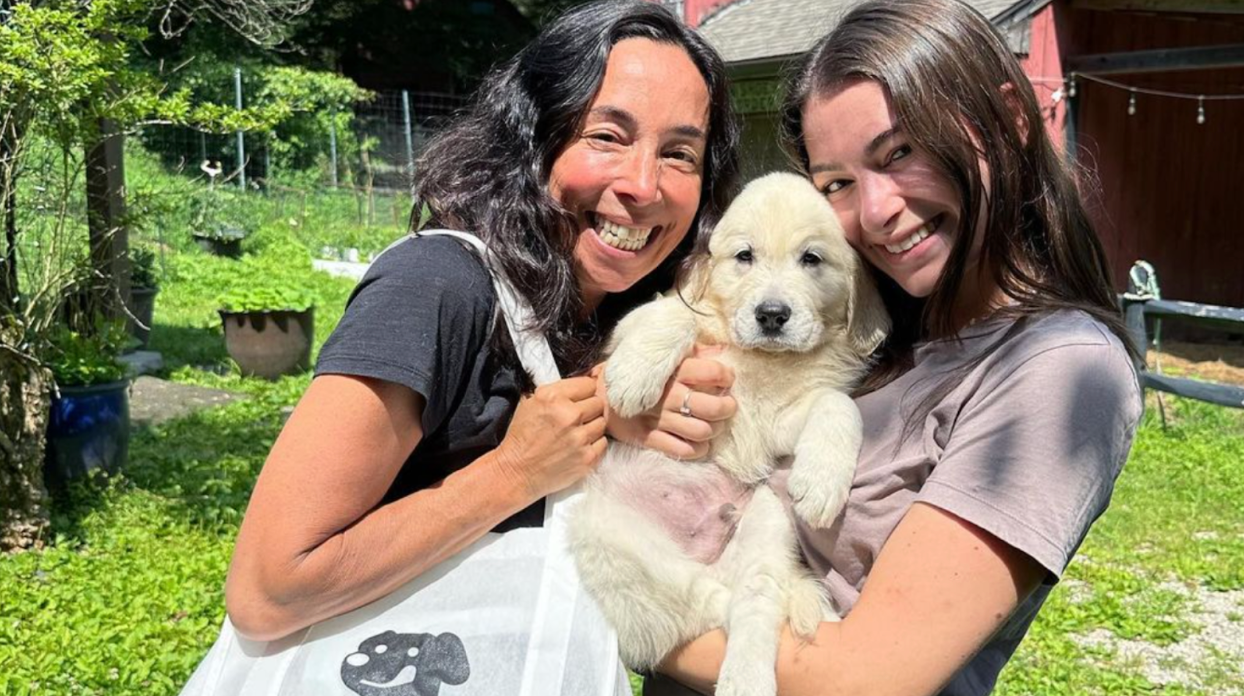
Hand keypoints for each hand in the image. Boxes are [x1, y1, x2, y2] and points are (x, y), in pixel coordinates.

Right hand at [493, 376, 606, 498]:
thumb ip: (557, 391)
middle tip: (578, 418)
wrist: (517, 472)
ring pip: (602, 422)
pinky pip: (603, 442)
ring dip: (593, 426)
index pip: (589, 384)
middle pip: (599, 402)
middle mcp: (569, 415)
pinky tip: (580, 446)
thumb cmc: (522, 437)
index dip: (585, 391)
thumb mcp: (531, 403)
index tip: (581, 398)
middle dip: (590, 408)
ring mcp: (580, 438)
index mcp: (553, 397)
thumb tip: (584, 383)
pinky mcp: (587, 458)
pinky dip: (594, 444)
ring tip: (577, 433)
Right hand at [599, 345, 736, 459]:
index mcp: (672, 370)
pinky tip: (697, 442)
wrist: (598, 394)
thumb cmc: (637, 373)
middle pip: (714, 407)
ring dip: (713, 430)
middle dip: (727, 408)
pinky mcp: (647, 438)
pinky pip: (682, 450)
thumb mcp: (662, 355)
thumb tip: (722, 350)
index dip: (727, 376)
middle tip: (726, 406)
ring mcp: (657, 419)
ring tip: (712, 424)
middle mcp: (668, 395)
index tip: (726, 380)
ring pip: (702, 431)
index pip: (714, 372)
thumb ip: (693, 353)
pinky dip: (697, 449)